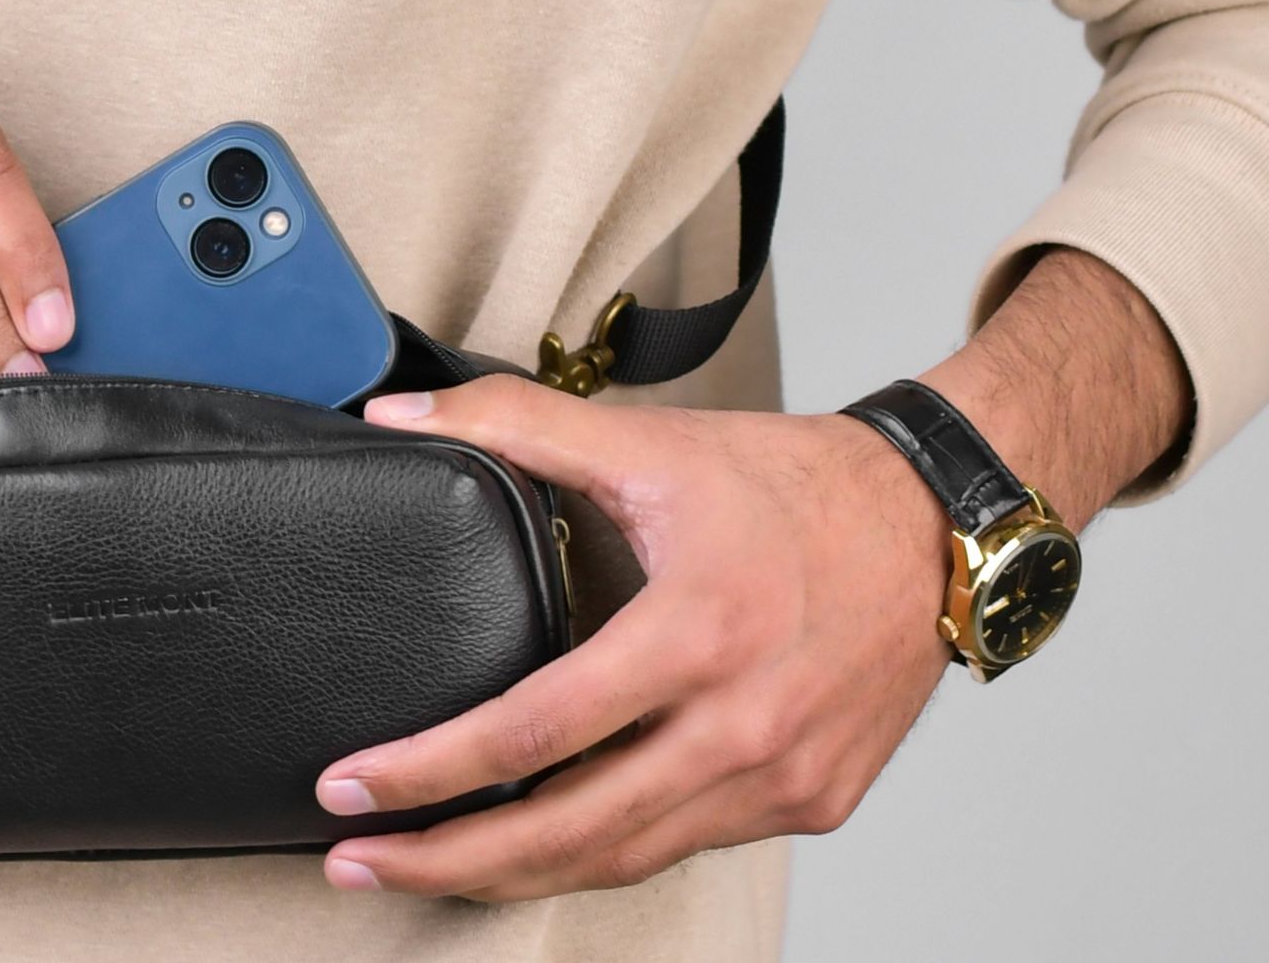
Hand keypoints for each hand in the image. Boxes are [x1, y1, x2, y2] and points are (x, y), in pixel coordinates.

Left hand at [313, 375, 956, 900]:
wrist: (940, 525)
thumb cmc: (798, 487)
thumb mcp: (651, 444)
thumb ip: (515, 423)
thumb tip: (400, 414)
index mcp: (696, 631)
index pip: (534, 730)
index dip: (428, 769)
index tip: (349, 788)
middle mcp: (743, 723)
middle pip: (569, 832)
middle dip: (448, 863)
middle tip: (356, 864)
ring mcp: (783, 776)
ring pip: (624, 858)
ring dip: (517, 875)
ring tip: (428, 870)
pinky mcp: (811, 800)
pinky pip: (684, 846)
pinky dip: (605, 853)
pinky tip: (545, 847)